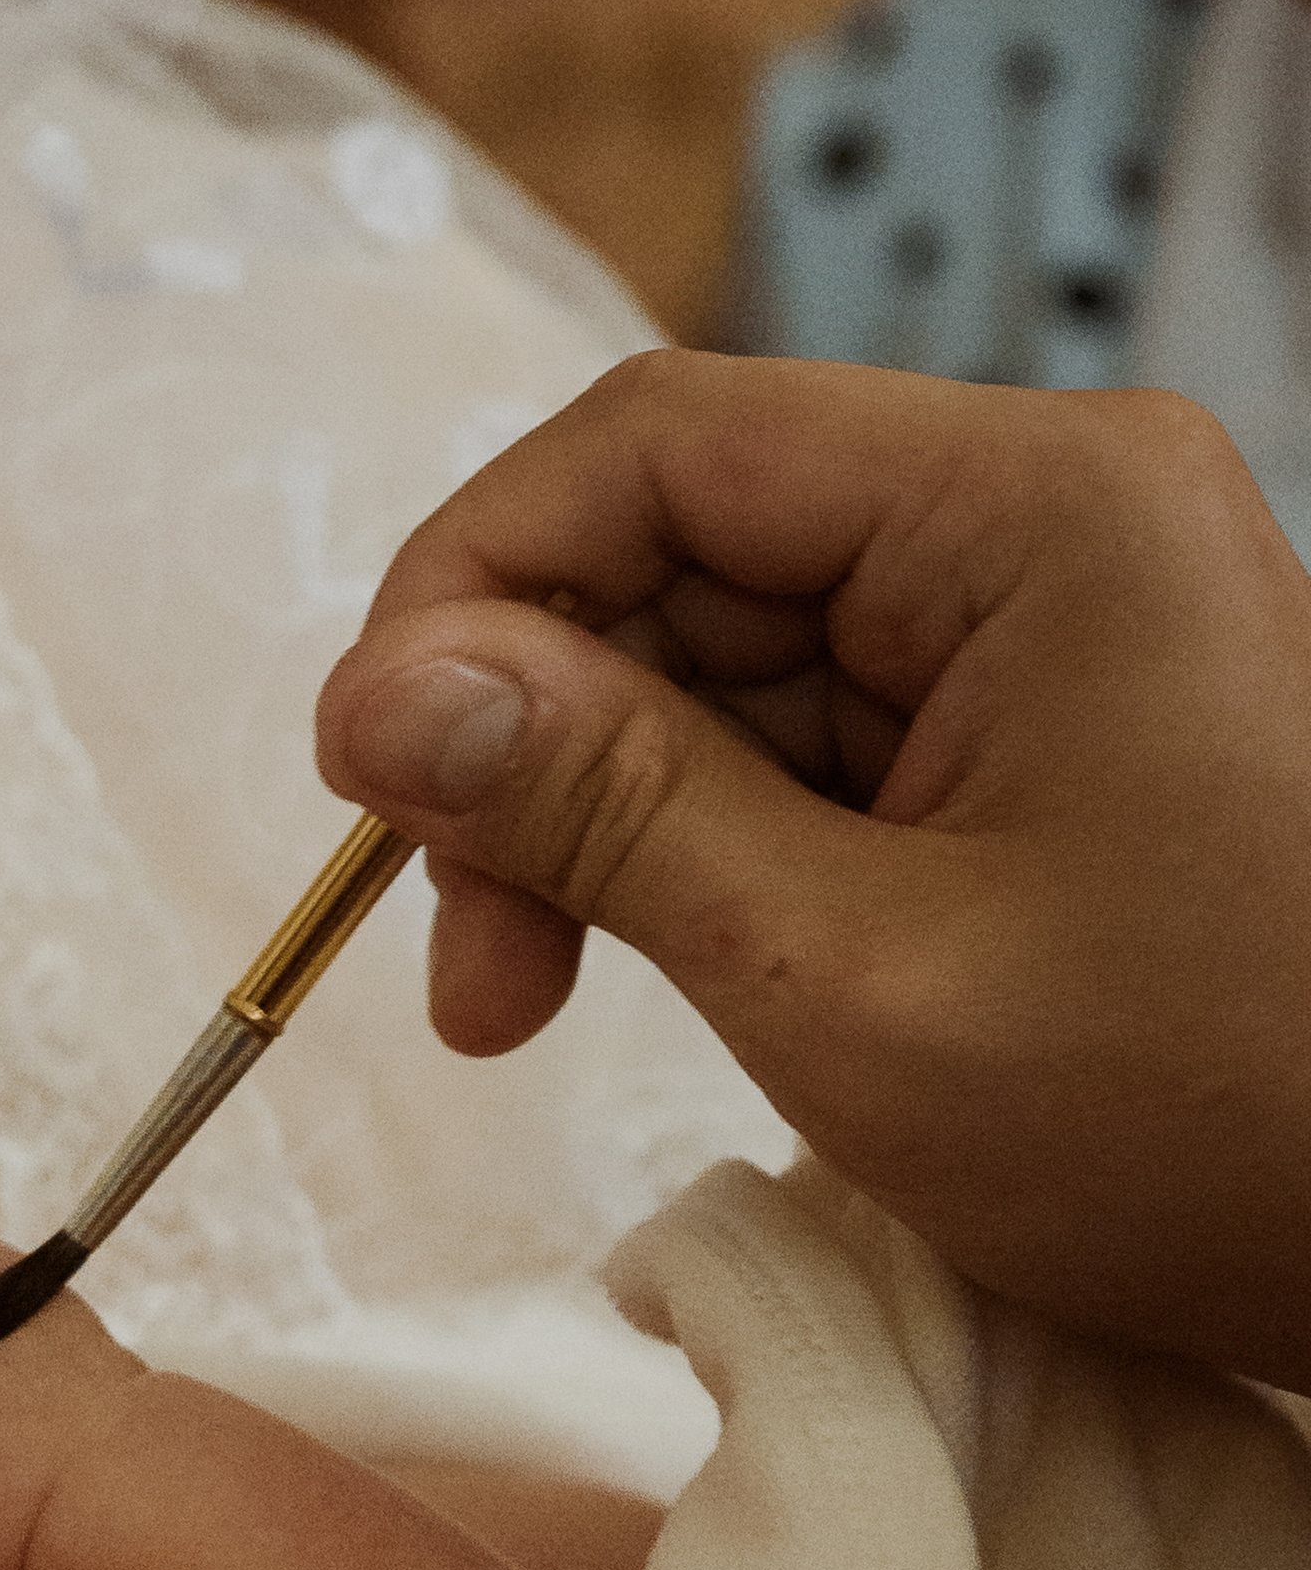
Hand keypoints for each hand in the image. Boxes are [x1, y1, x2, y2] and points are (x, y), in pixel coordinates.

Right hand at [313, 354, 1310, 1388]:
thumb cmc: (1204, 1125)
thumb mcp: (851, 978)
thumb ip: (607, 811)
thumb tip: (381, 697)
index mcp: (1031, 512)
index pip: (660, 444)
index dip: (471, 589)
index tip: (365, 774)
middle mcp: (1039, 526)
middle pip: (677, 556)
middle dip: (529, 747)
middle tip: (464, 967)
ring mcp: (1039, 634)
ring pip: (718, 668)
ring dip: (594, 825)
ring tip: (525, 1004)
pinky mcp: (1030, 740)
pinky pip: (801, 753)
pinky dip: (692, 860)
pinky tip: (643, 974)